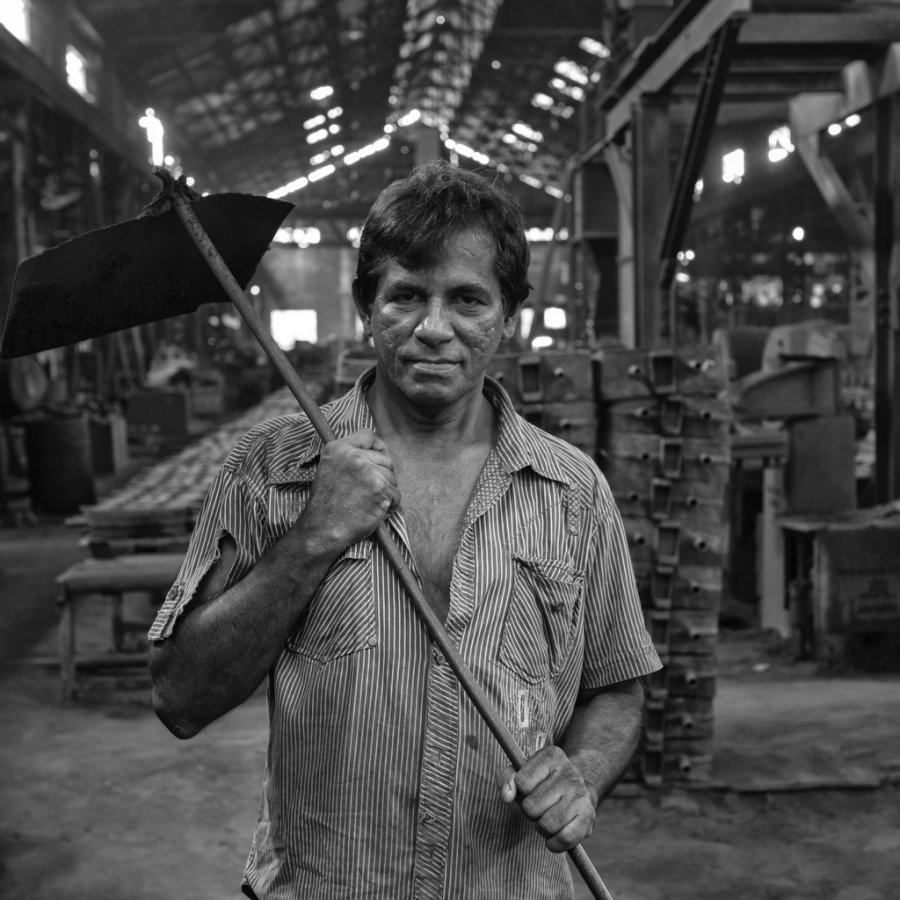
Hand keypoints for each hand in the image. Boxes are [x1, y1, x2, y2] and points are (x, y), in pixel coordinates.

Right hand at [300, 430, 399, 551]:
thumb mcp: (328, 468)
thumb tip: (375, 447)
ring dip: (386, 492)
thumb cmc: (326, 503)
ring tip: (367, 502)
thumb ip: (348, 455)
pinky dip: (390, 506)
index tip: (379, 458)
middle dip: (382, 475)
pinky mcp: (381, 490)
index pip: (368, 435)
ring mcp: (369, 473)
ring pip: (392, 478)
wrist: (323, 528)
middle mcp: (354, 457)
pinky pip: (396, 495)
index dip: (377, 448)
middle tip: (368, 491)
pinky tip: (373, 511)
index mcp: (338, 448)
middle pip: (385, 459)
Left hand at [497, 745, 597, 852]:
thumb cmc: (541, 781)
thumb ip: (507, 779)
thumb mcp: (522, 772)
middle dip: (529, 811)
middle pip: (531, 807)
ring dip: (541, 827)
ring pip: (546, 825)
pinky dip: (554, 843)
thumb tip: (506, 796)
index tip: (528, 787)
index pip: (521, 783)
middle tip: (539, 805)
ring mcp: (581, 795)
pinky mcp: (589, 818)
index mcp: (551, 756)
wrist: (578, 788)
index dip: (520, 791)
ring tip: (547, 816)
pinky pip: (563, 840)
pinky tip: (556, 833)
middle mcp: (570, 772)